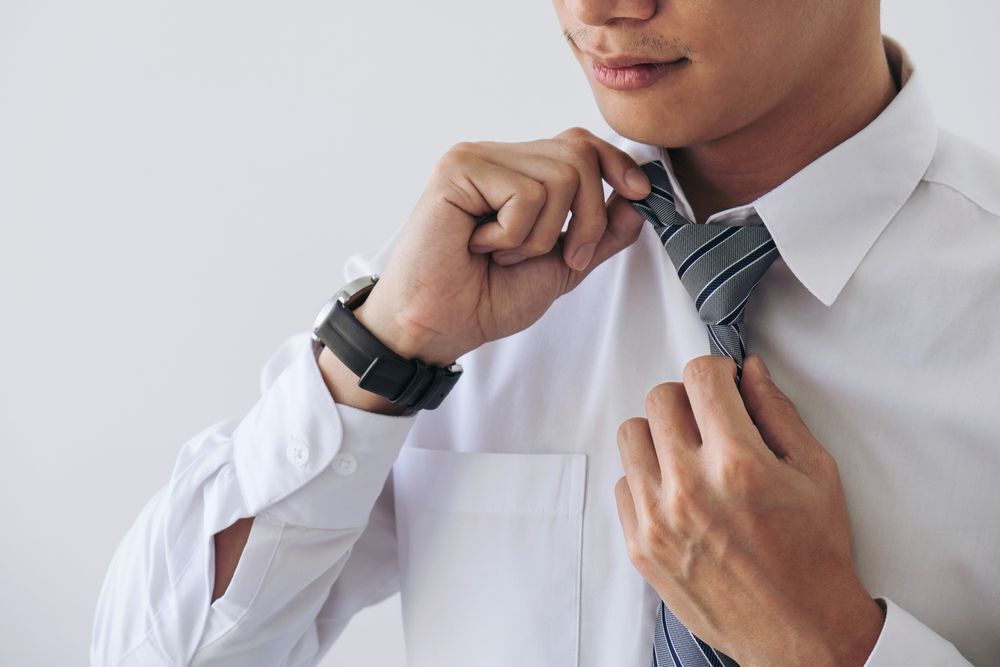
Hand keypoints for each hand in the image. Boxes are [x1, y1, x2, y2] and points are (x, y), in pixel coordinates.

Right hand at [353, 127, 650, 364]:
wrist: (441, 326)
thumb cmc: (486, 299)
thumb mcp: (561, 266)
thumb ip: (600, 233)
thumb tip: (639, 198)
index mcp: (518, 173)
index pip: (580, 143)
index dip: (616, 163)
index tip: (641, 192)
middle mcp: (497, 157)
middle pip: (579, 155)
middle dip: (588, 216)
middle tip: (560, 256)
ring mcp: (476, 158)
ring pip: (559, 176)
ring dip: (543, 234)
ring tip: (504, 254)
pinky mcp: (458, 169)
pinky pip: (525, 194)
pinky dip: (514, 235)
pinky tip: (480, 247)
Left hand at [614, 354, 885, 665]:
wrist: (800, 632)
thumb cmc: (815, 555)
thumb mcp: (816, 473)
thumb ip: (778, 413)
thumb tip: (750, 371)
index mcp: (737, 464)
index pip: (699, 378)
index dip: (716, 371)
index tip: (724, 384)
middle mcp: (689, 488)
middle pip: (659, 399)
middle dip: (688, 399)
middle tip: (709, 418)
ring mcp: (658, 519)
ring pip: (631, 436)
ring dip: (659, 434)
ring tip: (689, 454)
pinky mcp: (640, 547)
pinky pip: (623, 483)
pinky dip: (646, 478)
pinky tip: (677, 492)